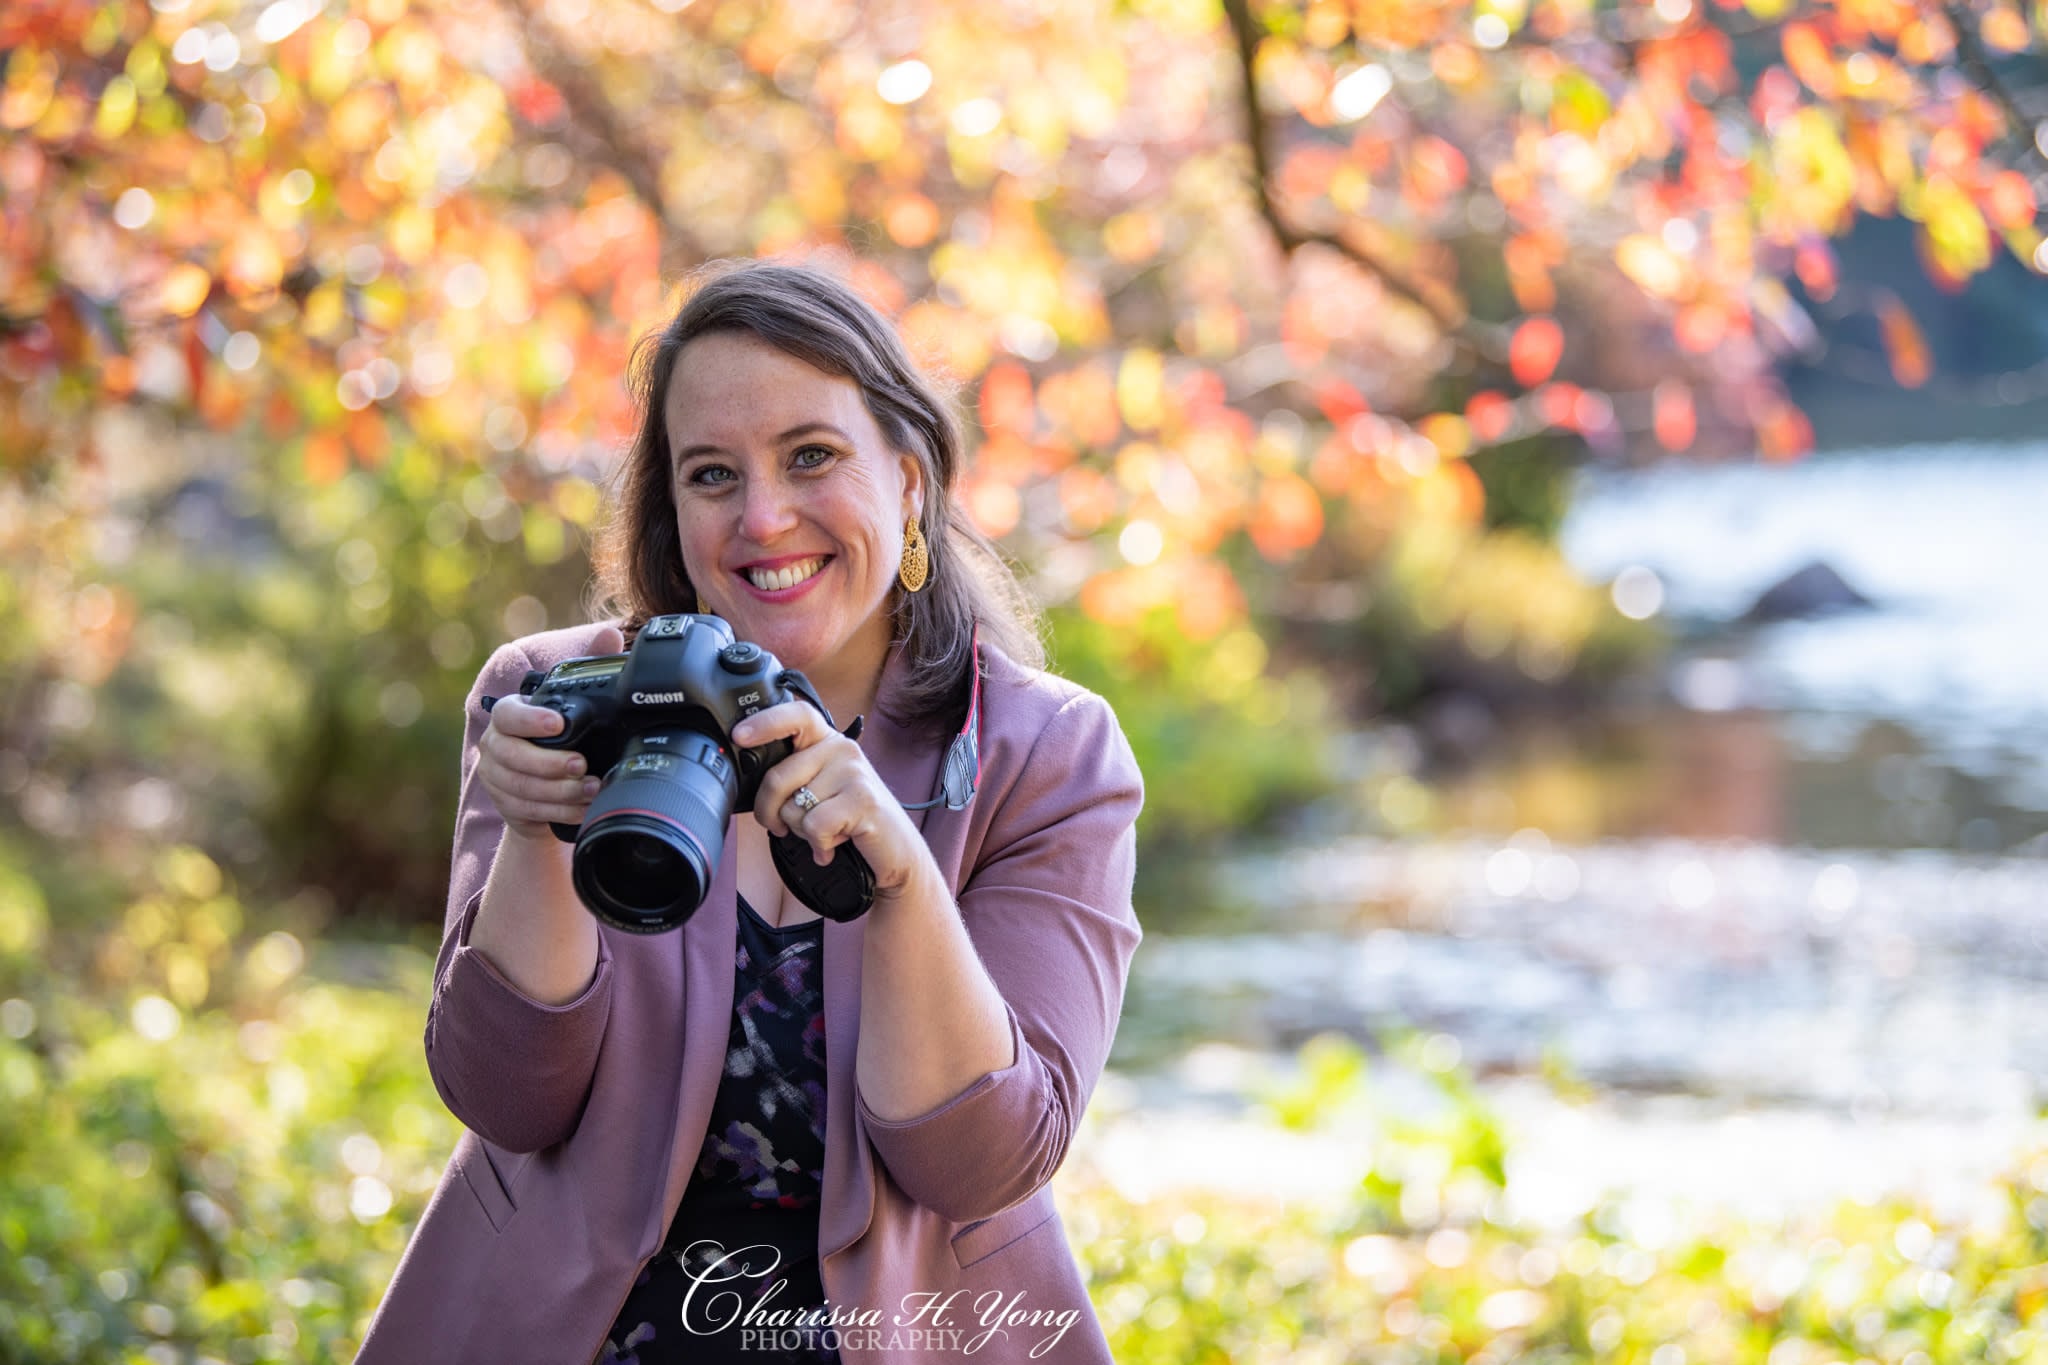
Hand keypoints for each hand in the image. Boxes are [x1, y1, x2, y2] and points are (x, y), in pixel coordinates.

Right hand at [477, 626, 624, 841]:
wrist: (547, 781)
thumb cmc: (562, 736)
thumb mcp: (576, 702)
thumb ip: (589, 664)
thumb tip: (610, 636)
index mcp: (509, 715)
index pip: (507, 713)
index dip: (530, 719)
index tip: (559, 725)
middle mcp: (496, 744)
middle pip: (511, 756)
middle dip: (548, 764)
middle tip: (582, 767)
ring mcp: (496, 776)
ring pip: (520, 787)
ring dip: (558, 792)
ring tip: (591, 790)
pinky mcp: (505, 804)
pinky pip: (528, 810)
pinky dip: (558, 811)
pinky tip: (581, 808)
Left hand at [733, 700, 928, 897]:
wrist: (895, 850)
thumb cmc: (850, 821)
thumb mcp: (820, 790)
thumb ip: (793, 777)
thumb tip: (749, 779)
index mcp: (828, 742)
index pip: (796, 715)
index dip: (765, 722)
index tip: (739, 736)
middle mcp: (842, 749)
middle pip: (778, 776)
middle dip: (768, 812)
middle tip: (781, 827)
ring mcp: (855, 772)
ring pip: (793, 808)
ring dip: (801, 832)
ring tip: (825, 832)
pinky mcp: (863, 800)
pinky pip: (814, 825)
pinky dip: (819, 844)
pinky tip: (833, 845)